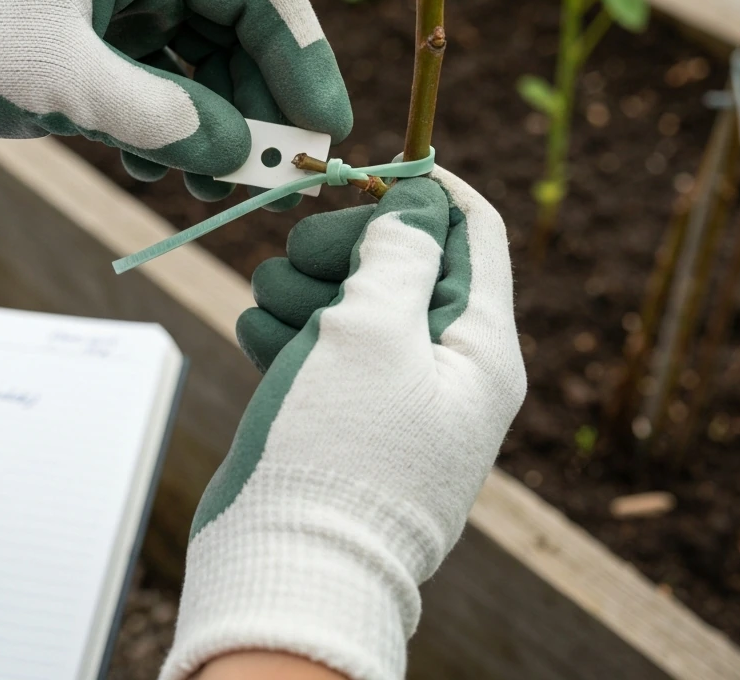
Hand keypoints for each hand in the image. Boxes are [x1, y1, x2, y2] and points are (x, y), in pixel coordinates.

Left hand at [0, 0, 351, 206]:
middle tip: (277, 180)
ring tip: (209, 189)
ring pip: (201, 64)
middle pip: (238, 31)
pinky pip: (158, 83)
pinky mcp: (95, 36)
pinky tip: (151, 167)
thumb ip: (164, 120)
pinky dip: (167, 128)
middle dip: (260, 107)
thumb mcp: (65, 81)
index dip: (304, 61)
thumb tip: (243, 155)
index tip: (323, 131)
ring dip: (215, 128)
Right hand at [161, 168, 525, 679]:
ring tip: (268, 301)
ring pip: (354, 305)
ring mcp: (394, 401)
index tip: (371, 169)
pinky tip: (258, 332)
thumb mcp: (376, 330)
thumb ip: (398, 252)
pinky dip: (290, 333)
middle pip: (405, 265)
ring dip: (307, 288)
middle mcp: (447, 373)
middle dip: (347, 245)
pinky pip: (324, 353)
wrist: (290, 571)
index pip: (476, 235)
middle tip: (298, 247)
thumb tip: (418, 204)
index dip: (429, 190)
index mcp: (481, 348)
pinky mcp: (344, 422)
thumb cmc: (343, 450)